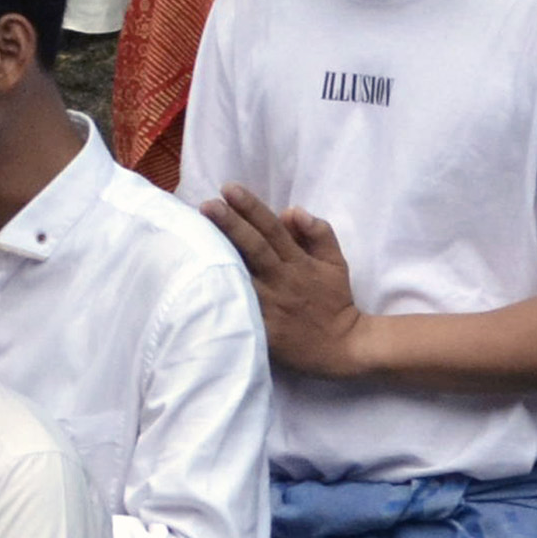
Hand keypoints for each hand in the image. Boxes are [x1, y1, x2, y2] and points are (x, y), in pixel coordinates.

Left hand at [203, 185, 374, 379]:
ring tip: (196, 236)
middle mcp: (282, 280)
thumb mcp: (336, 262)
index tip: (229, 189)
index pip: (272, 229)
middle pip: (254, 248)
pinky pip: (239, 309)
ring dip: (220, 256)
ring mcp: (271, 305)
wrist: (340, 348)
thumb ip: (318, 233)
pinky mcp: (262, 329)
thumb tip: (291, 210)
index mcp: (299, 262)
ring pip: (242, 276)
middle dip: (231, 224)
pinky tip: (200, 283)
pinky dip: (222, 296)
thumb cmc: (334, 301)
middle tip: (207, 205)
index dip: (251, 208)